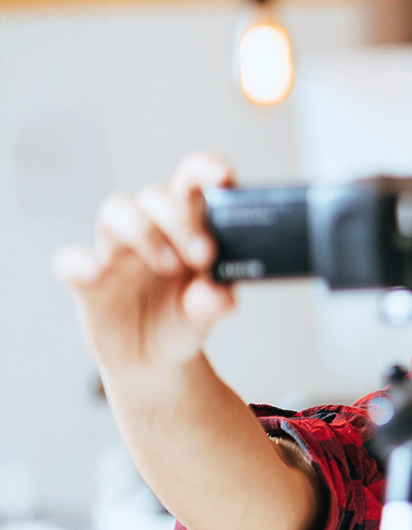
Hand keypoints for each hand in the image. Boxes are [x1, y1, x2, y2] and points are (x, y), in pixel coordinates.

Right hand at [53, 153, 237, 376]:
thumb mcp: (204, 316)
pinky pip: (70, 259)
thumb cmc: (180, 320)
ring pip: (117, 211)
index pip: (192, 181)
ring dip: (144, 232)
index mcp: (187, 226)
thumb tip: (223, 296)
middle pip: (157, 196)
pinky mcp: (87, 279)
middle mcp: (151, 229)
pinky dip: (80, 262)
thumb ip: (213, 303)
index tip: (223, 177)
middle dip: (181, 218)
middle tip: (203, 255)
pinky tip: (97, 271)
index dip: (205, 170)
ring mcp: (116, 251)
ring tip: (169, 267)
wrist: (150, 359)